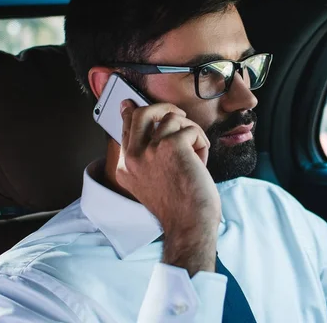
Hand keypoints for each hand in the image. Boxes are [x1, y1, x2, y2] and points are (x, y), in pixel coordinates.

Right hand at [116, 100, 219, 274]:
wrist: (189, 224)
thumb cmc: (177, 206)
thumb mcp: (149, 181)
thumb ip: (144, 157)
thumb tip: (149, 130)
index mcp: (126, 166)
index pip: (124, 128)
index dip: (130, 112)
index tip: (129, 103)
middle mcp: (133, 156)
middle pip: (141, 112)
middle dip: (163, 108)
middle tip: (179, 116)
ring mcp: (150, 149)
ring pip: (171, 118)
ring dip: (190, 132)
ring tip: (196, 154)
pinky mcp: (172, 145)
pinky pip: (191, 130)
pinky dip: (202, 144)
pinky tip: (201, 162)